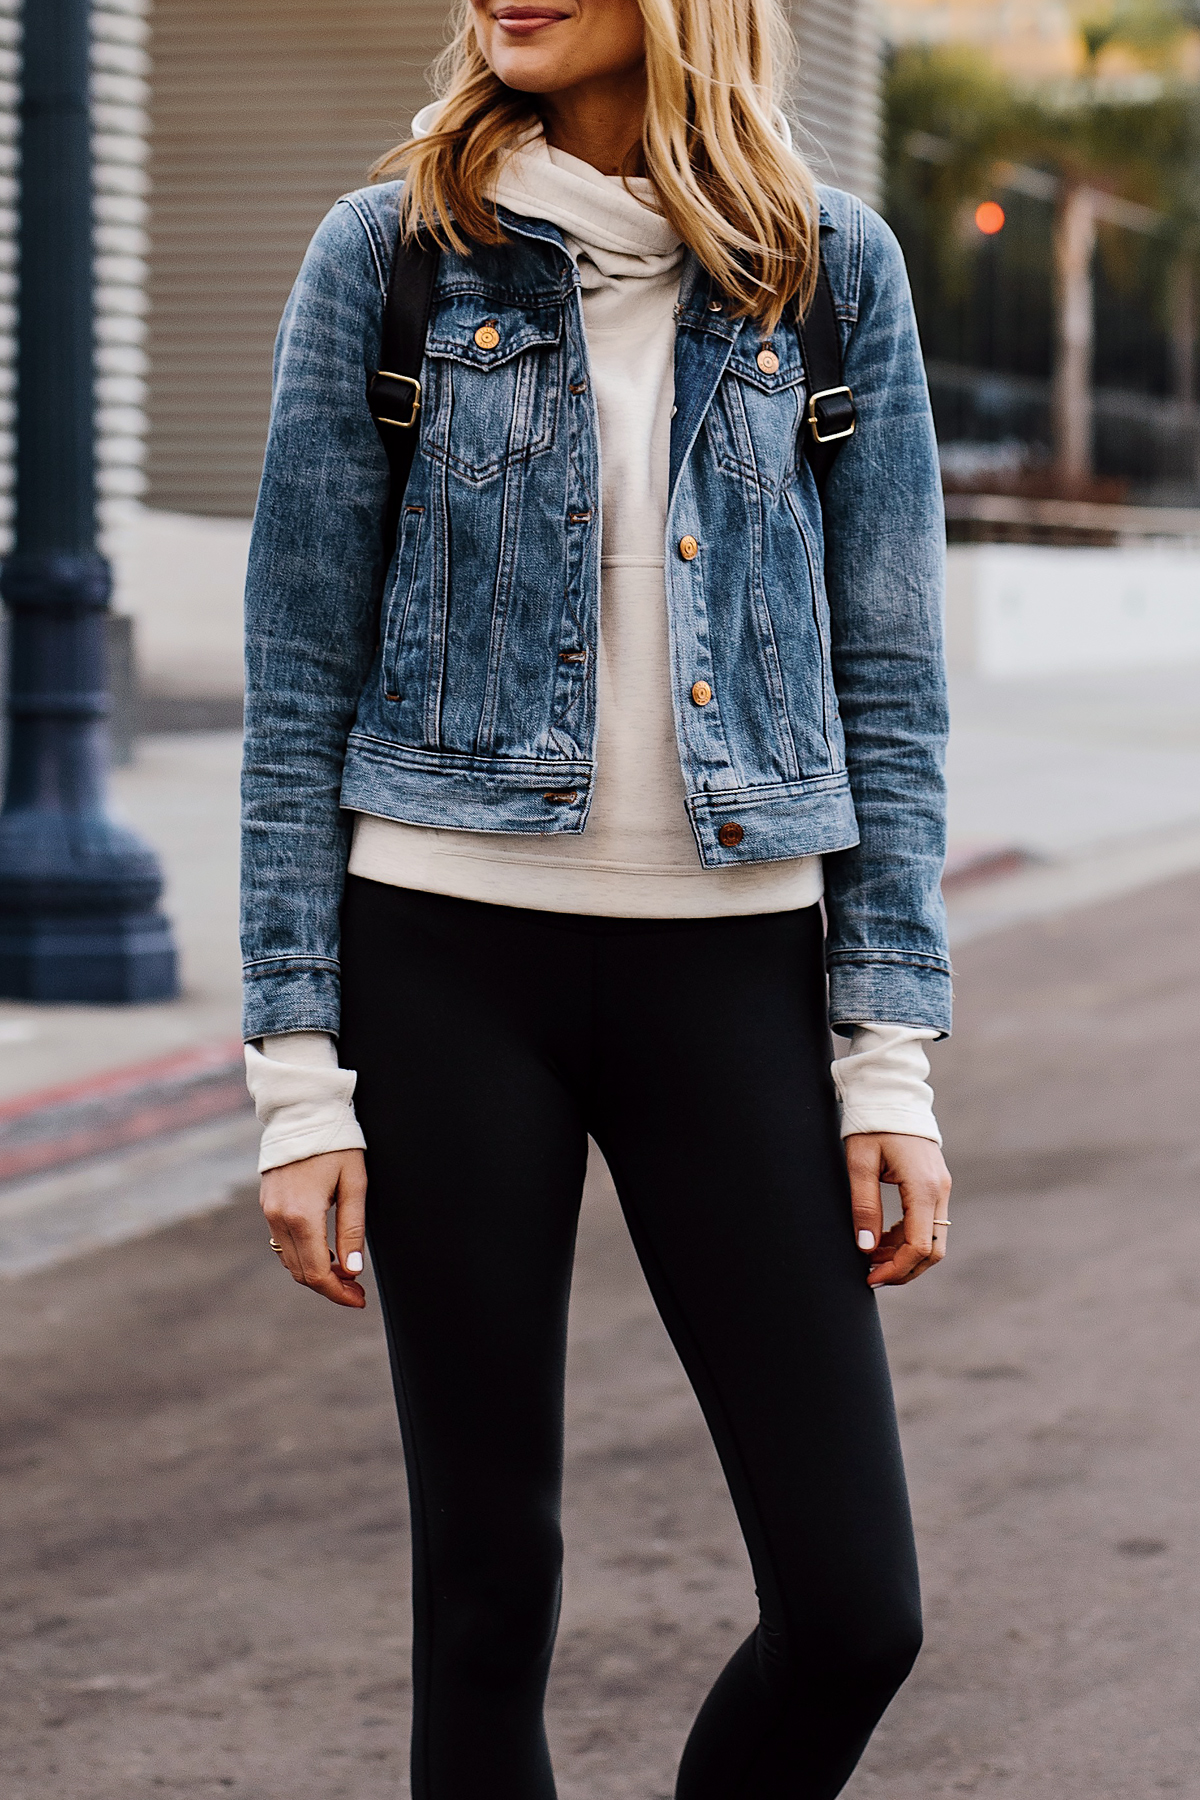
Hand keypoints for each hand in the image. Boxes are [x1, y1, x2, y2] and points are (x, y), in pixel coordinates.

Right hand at [260, 1149, 367, 1307]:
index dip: (339, 1292)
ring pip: (289, 1260)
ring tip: (345, 1272)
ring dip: (315, 1272)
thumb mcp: (355, 1184)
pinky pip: (282, 1242)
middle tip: (357, 1290)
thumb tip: (352, 1270)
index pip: (317, 1272)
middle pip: (301, 1272)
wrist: (304, 1111)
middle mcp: (279, 1217)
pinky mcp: (267, 1204)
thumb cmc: (336, 1144)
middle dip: (329, 1286)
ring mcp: (269, 1210)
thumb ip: (352, 1230)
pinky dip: (303, 1255)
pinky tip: (325, 1251)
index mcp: (302, 1215)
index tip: (359, 1299)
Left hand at [844, 1133, 951, 1287]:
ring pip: (933, 1239)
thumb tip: (866, 1248)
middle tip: (871, 1275)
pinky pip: (928, 1223)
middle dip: (904, 1269)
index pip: (919, 1246)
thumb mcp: (859, 1164)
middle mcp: (939, 1190)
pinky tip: (882, 1241)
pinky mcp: (935, 1186)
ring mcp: (940, 1188)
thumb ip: (864, 1206)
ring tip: (871, 1259)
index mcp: (923, 1187)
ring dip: (905, 1256)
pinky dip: (908, 1239)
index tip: (870, 1277)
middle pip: (933, 1250)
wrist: (891, 1095)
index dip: (897, 1269)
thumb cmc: (871, 1126)